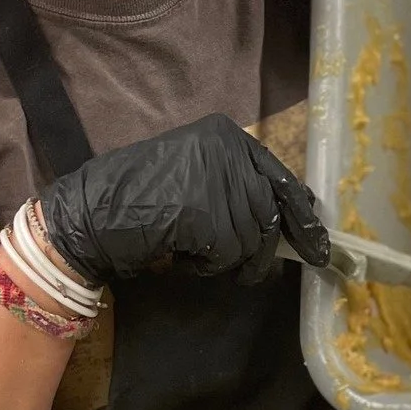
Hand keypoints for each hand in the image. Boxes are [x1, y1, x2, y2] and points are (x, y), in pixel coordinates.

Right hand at [38, 114, 329, 286]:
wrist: (92, 211)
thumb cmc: (140, 196)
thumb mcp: (196, 174)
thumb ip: (238, 187)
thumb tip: (288, 218)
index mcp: (227, 136)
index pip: (280, 177)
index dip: (302, 215)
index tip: (318, 243)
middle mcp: (227, 150)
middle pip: (268, 212)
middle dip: (265, 250)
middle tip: (252, 274)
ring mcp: (216, 180)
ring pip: (250, 238)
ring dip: (227, 259)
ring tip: (194, 252)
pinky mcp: (204, 213)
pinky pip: (226, 254)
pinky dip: (207, 265)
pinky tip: (182, 256)